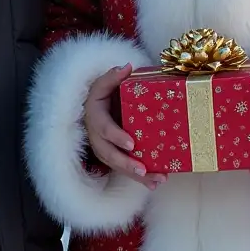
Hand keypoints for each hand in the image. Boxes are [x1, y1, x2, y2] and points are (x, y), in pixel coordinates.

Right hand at [83, 65, 166, 190]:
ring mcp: (106, 150)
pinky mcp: (115, 158)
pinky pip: (126, 171)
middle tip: (143, 169)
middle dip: (126, 164)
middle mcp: (98, 138)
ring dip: (136, 176)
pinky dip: (140, 180)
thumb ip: (113, 76)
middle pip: (110, 154)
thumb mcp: (102, 83)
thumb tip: (127, 67)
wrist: (94, 109)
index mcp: (96, 118)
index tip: (132, 143)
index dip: (116, 136)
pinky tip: (155, 184)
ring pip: (118, 167)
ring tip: (155, 180)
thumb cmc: (101, 95)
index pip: (104, 129)